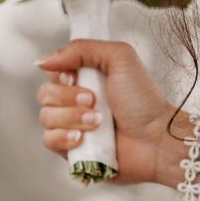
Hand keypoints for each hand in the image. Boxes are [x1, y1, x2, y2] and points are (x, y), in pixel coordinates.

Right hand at [36, 39, 189, 186]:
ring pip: (45, 117)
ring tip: (98, 121)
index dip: (59, 74)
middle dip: (67, 97)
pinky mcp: (72, 151)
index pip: (52, 70)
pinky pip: (48, 141)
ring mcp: (72, 127)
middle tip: (95, 100)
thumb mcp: (119, 57)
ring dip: (72, 118)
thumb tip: (43, 60)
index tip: (76, 77)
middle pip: (44, 94)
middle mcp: (74, 101)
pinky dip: (64, 138)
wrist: (156, 139)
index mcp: (84, 78)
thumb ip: (81, 48)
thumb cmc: (143, 100)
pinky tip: (83, 139)